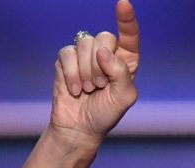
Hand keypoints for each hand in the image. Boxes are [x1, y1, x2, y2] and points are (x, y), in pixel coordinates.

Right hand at [48, 0, 139, 147]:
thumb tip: (103, 51)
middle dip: (101, 63)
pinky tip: (75, 89)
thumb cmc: (106, 113)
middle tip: (100, 85)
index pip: (129, 35)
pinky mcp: (65, 60)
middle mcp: (107, 54)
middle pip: (105, 37)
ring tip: (89, 89)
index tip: (124, 3)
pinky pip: (67, 53)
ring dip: (86, 71)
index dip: (127, 19)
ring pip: (85, 44)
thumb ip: (120, 73)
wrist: (80, 128)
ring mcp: (85, 55)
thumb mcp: (123, 97)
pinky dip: (71, 73)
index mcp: (126, 61)